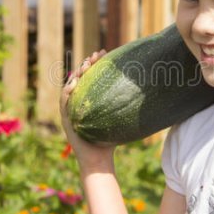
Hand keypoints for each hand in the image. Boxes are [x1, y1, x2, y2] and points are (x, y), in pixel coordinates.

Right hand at [60, 51, 115, 172]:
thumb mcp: (119, 119)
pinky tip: (75, 82)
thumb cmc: (111, 141)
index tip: (104, 53)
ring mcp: (70, 110)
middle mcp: (78, 104)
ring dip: (77, 73)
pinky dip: (68, 90)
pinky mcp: (66, 118)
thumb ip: (124, 106)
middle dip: (87, 64)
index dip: (95, 64)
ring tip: (86, 64)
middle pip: (80, 78)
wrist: (99, 160)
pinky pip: (64, 101)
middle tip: (96, 55)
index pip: (91, 77)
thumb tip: (149, 92)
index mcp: (89, 101)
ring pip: (71, 86)